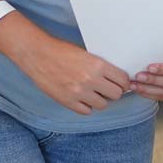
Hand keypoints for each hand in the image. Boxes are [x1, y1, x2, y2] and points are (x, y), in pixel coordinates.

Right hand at [13, 33, 129, 114]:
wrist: (38, 55)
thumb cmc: (62, 51)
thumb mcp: (87, 54)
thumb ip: (101, 67)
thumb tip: (115, 78)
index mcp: (98, 65)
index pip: (123, 80)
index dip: (123, 82)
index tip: (121, 83)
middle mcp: (91, 80)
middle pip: (116, 94)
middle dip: (114, 91)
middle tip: (108, 88)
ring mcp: (79, 92)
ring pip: (103, 105)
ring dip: (100, 100)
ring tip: (94, 93)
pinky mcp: (67, 101)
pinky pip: (86, 111)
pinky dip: (86, 106)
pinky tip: (82, 98)